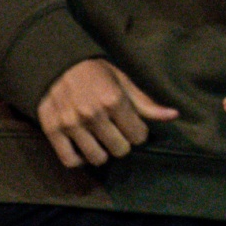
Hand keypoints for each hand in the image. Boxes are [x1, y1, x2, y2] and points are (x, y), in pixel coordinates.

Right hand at [35, 58, 179, 168]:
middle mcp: (92, 114)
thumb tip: (173, 115)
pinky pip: (70, 160)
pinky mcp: (52, 130)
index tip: (132, 126)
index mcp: (113, 100)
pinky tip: (84, 148)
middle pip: (120, 150)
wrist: (57, 64)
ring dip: (102, 152)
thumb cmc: (96, 73)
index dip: (138, 133)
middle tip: (116, 133)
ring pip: (97, 158)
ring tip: (101, 140)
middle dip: (122, 143)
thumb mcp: (124, 82)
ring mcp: (70, 123)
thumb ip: (146, 103)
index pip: (138, 136)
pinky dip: (79, 160)